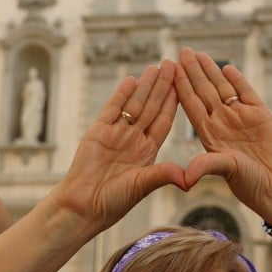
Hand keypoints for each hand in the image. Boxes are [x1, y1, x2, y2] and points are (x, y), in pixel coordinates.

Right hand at [53, 61, 186, 230]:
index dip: (174, 102)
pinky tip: (132, 80)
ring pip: (134, 104)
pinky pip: (112, 110)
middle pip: (152, 107)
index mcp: (148, 150)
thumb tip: (188, 179)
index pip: (164, 120)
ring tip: (157, 67)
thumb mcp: (143, 185)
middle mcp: (134, 139)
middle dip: (163, 86)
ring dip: (145, 86)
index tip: (185, 85)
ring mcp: (116, 134)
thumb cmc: (114, 201)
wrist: (83, 206)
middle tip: (174, 65)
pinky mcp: (98, 132)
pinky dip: (121, 95)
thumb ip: (163, 176)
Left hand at [175, 47, 271, 221]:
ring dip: (212, 71)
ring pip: (223, 88)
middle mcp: (222, 122)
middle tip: (182, 51)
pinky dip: (238, 80)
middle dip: (193, 71)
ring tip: (199, 54)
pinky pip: (246, 93)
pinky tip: (228, 68)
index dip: (181, 86)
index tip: (170, 69)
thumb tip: (186, 177)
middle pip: (204, 91)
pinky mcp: (260, 114)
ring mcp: (240, 116)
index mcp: (209, 133)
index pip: (191, 104)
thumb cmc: (249, 182)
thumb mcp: (225, 171)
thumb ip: (206, 166)